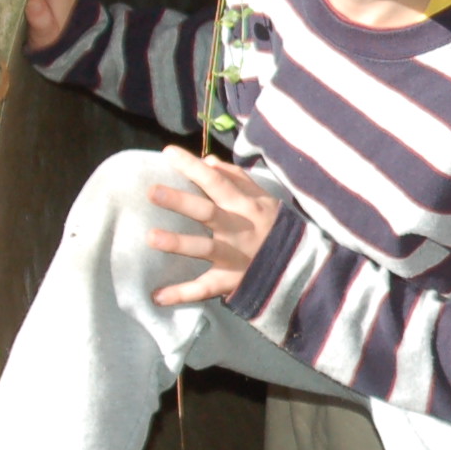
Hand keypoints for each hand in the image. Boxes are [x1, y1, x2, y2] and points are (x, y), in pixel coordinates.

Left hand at [143, 147, 281, 305]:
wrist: (298, 265)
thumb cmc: (272, 225)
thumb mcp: (262, 197)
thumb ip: (235, 178)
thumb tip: (207, 160)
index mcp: (244, 205)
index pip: (216, 181)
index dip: (193, 167)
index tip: (168, 153)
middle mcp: (238, 229)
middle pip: (207, 212)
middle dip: (181, 202)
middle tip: (152, 191)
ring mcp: (233, 256)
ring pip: (204, 249)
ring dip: (178, 243)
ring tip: (151, 237)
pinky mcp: (229, 281)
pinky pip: (204, 288)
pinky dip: (182, 294)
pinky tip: (156, 296)